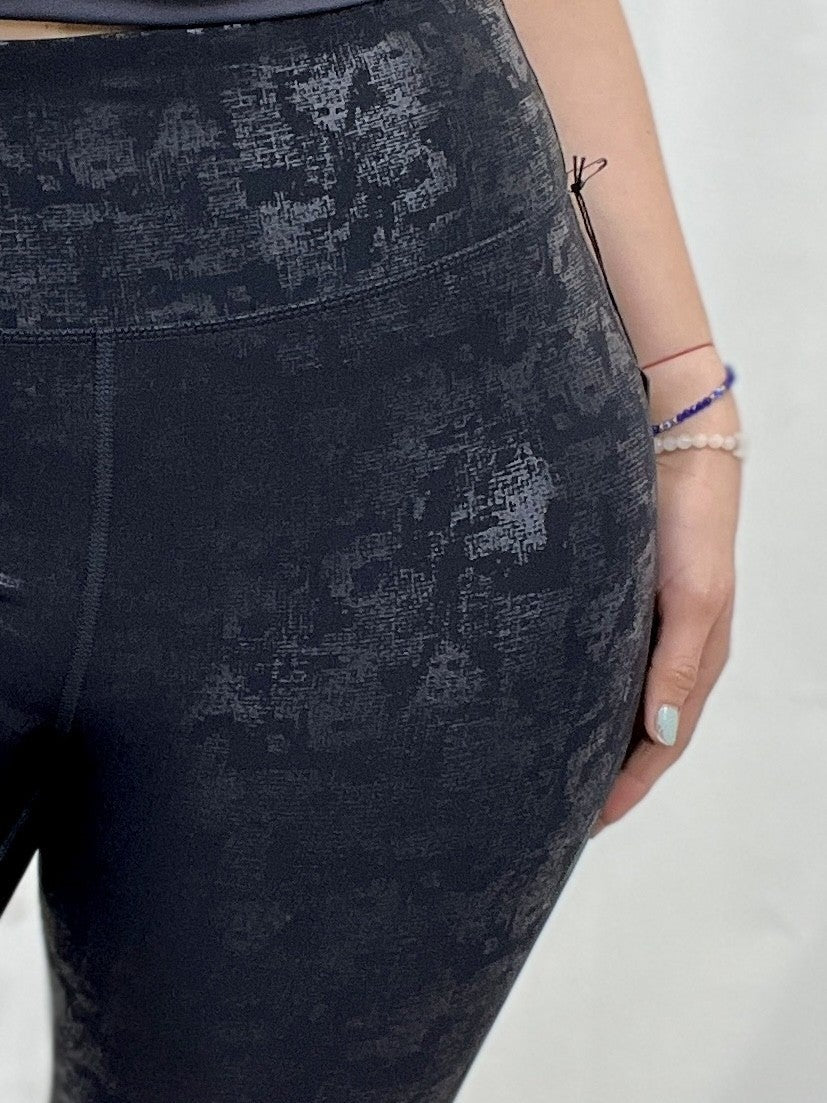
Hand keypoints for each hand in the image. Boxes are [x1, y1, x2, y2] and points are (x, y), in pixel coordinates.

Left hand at [590, 354, 742, 836]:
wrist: (675, 441)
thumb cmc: (692, 518)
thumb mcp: (694, 597)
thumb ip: (677, 668)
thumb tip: (660, 737)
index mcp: (696, 659)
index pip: (661, 746)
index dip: (628, 789)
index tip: (586, 826)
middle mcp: (669, 650)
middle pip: (639, 733)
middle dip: (608, 776)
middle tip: (559, 812)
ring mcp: (645, 625)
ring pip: (618, 701)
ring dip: (593, 739)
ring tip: (551, 770)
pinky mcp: (620, 598)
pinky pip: (603, 662)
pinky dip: (584, 694)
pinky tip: (552, 702)